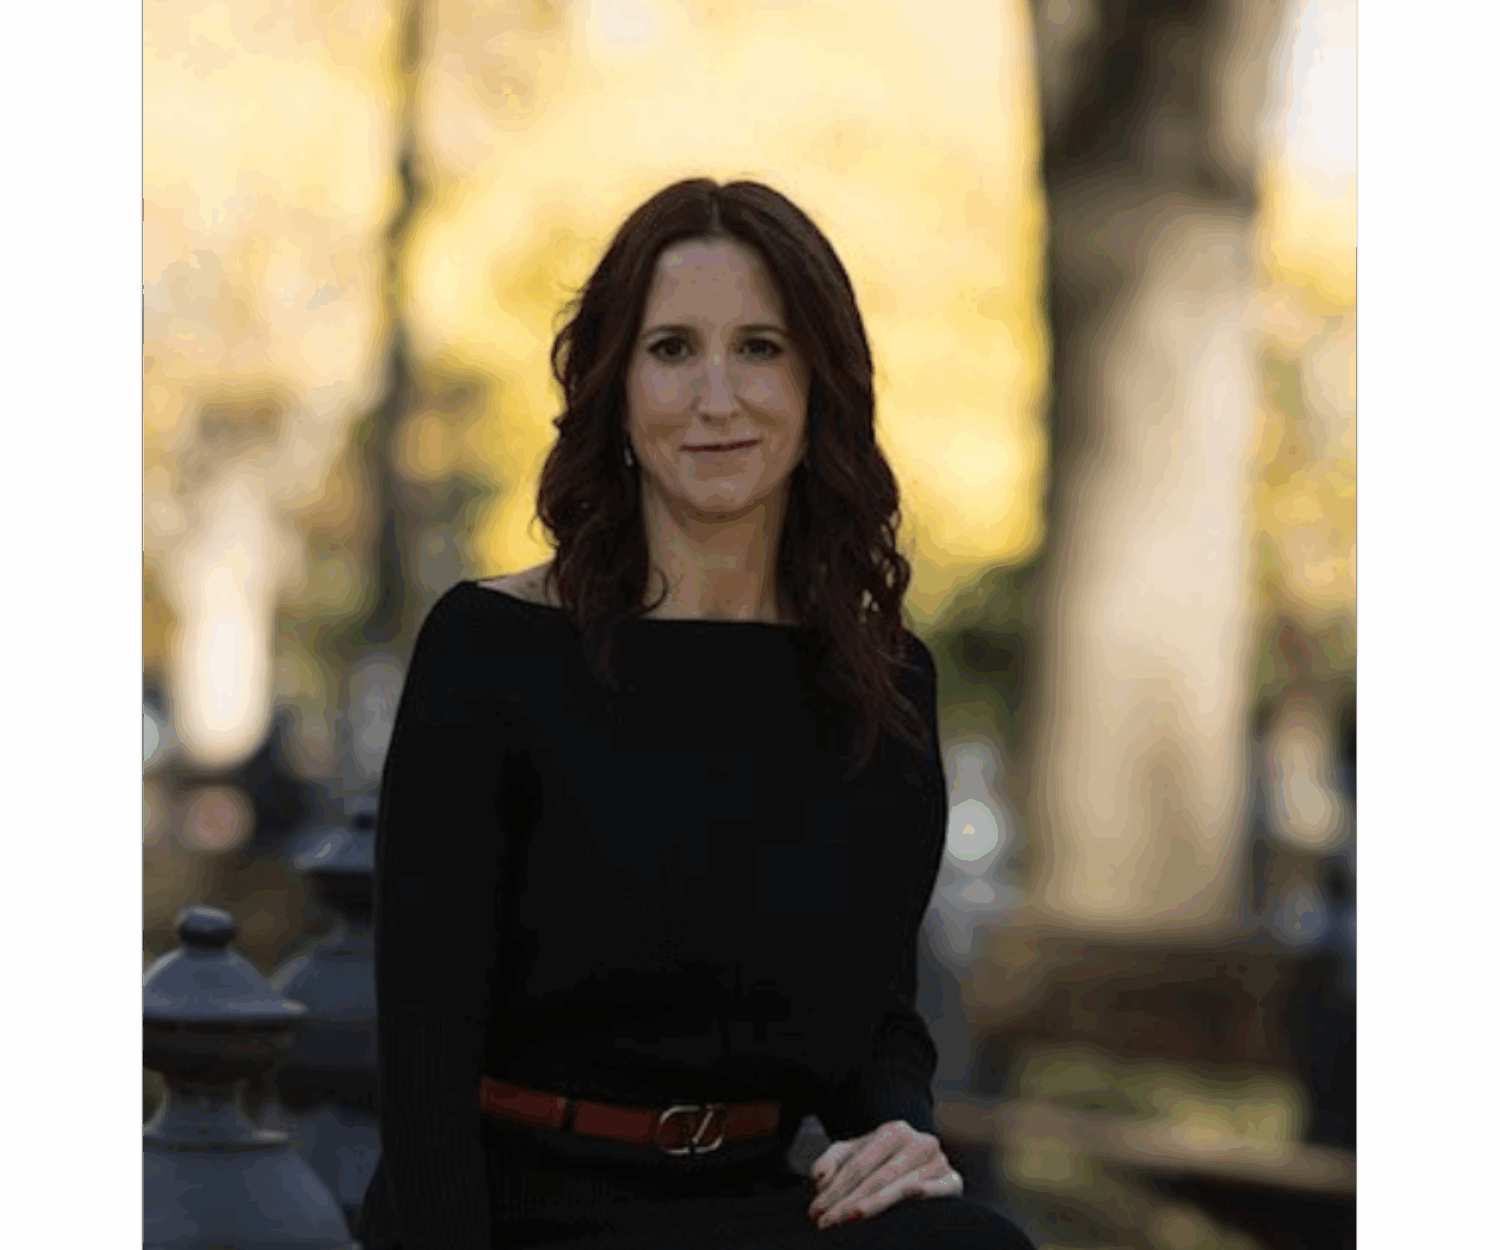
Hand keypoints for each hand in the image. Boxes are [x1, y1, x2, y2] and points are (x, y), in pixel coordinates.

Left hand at [805, 1119, 962, 1229]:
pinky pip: (940, 1192)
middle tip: (825, 1223)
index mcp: (894, 1130)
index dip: (835, 1189)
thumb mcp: (851, 1154)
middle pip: (878, 1177)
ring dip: (872, 1207)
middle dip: (848, 1202)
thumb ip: (830, 1162)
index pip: (860, 1164)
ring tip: (846, 1221)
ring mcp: (939, 1161)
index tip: (815, 1211)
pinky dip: (925, 1197)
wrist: (916, 1162)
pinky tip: (905, 1207)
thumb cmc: (878, 1162)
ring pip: (902, 1187)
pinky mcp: (954, 1181)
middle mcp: (919, 1142)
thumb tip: (818, 1179)